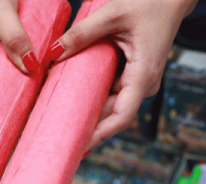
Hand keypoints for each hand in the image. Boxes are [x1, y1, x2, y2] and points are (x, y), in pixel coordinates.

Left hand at [47, 0, 197, 149]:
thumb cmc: (151, 2)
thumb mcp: (112, 14)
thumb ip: (81, 34)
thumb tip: (53, 53)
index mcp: (143, 74)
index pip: (121, 116)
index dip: (100, 134)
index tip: (80, 147)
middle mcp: (143, 82)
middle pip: (112, 114)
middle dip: (88, 126)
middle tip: (58, 137)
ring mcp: (138, 79)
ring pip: (111, 104)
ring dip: (89, 112)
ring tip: (61, 124)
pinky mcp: (132, 73)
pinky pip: (111, 91)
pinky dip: (93, 97)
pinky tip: (72, 102)